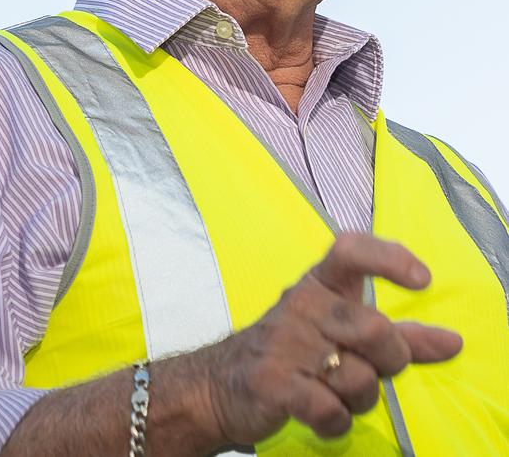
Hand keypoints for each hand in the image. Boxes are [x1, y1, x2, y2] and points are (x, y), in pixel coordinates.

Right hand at [205, 233, 462, 445]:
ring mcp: (285, 342)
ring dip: (361, 398)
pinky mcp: (273, 381)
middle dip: (390, 358)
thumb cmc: (292, 352)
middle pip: (372, 327)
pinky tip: (324, 416)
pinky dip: (336, 422)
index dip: (389, 257)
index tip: (421, 279)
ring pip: (357, 375)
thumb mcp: (338, 332)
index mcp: (318, 284)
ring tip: (341, 396)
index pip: (351, 250)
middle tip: (377, 368)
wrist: (220, 383)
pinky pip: (329, 409)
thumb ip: (397, 335)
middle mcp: (301, 304)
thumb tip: (452, 342)